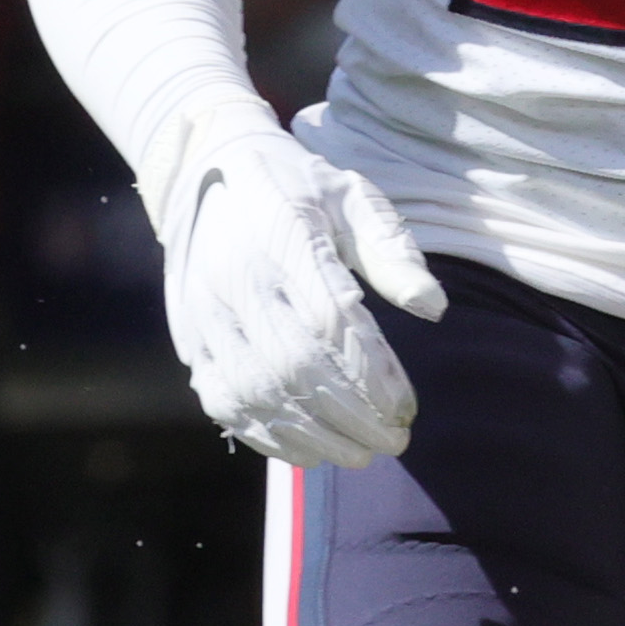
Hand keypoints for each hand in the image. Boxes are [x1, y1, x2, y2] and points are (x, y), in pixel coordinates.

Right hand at [148, 96, 445, 464]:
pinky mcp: (190, 339)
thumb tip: (434, 308)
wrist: (206, 171)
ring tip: (361, 454)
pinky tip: (310, 451)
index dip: (371, 373)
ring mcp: (207, 314)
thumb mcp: (351, 197)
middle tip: (395, 442)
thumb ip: (392, 250)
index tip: (406, 407)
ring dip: (314, 435)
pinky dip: (268, 437)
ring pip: (258, 393)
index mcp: (284, 237)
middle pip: (296, 367)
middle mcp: (238, 280)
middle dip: (351, 417)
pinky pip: (224, 402)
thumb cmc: (296, 187)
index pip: (330, 320)